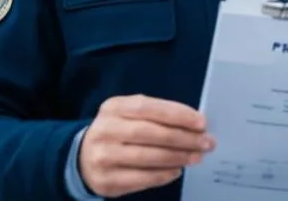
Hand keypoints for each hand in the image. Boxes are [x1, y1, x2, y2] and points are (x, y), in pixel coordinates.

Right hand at [78, 94, 213, 197]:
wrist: (82, 157)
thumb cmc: (116, 132)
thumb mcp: (127, 114)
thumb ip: (155, 115)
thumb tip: (193, 125)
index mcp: (113, 107)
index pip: (149, 107)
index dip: (178, 115)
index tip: (201, 123)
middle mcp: (106, 129)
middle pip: (151, 133)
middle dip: (183, 138)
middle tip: (206, 143)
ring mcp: (104, 156)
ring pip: (149, 157)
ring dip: (178, 157)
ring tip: (196, 157)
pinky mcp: (107, 180)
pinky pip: (142, 178)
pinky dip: (164, 174)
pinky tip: (177, 170)